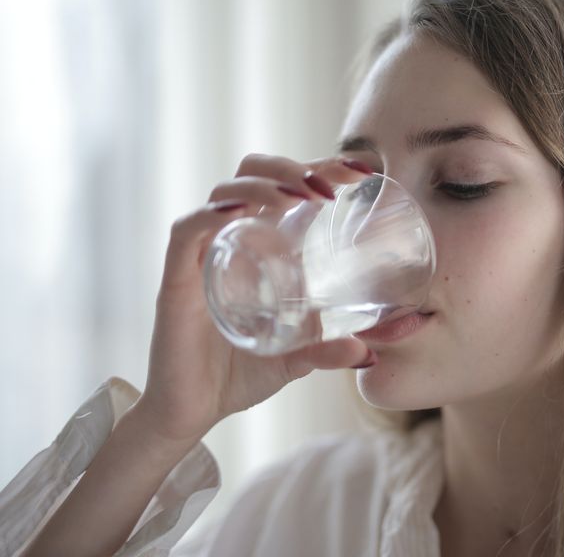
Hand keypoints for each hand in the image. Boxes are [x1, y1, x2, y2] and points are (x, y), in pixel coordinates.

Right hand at [135, 154, 373, 444]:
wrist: (191, 413)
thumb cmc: (239, 374)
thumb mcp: (297, 359)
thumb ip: (330, 351)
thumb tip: (370, 354)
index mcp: (261, 246)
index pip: (287, 186)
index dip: (321, 167)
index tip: (361, 171)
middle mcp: (231, 240)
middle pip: (253, 173)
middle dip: (292, 167)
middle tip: (330, 187)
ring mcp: (202, 256)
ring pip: (225, 192)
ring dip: (264, 184)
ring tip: (299, 196)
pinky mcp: (176, 279)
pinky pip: (187, 231)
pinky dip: (211, 214)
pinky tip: (240, 211)